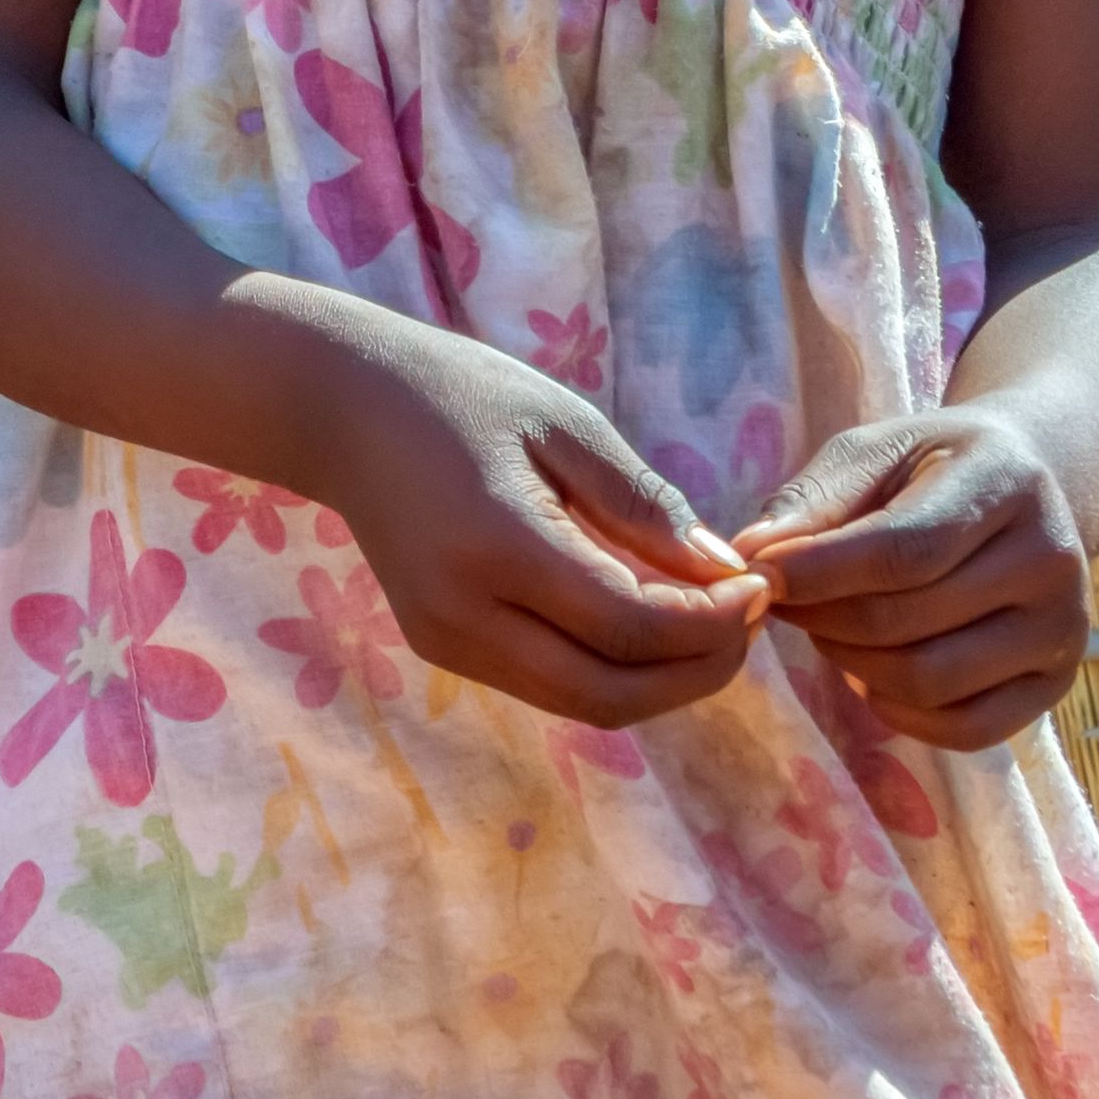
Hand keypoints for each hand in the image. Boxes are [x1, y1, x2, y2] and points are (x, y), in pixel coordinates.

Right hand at [277, 303, 771, 728]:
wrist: (340, 410)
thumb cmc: (462, 394)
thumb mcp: (565, 423)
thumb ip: (643, 504)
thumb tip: (724, 575)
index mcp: (498, 548)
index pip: (631, 628)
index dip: (713, 624)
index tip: (759, 585)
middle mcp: (464, 615)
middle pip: (610, 694)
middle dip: (698, 673)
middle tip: (748, 622)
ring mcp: (446, 641)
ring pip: (582, 704)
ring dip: (660, 682)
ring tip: (709, 625)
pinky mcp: (443, 647)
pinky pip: (549, 683)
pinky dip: (613, 669)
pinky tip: (647, 622)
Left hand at [745, 407, 1087, 744]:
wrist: (1030, 486)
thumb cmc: (934, 468)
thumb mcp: (873, 452)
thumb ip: (813, 500)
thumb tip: (750, 555)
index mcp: (1005, 482)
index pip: (903, 550)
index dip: (818, 573)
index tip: (758, 574)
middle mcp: (1050, 561)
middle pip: (905, 623)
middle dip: (821, 617)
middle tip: (785, 599)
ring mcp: (1062, 630)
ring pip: (927, 682)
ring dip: (851, 664)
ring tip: (829, 627)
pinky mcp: (1055, 685)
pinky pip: (964, 730)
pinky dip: (898, 712)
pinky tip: (872, 671)